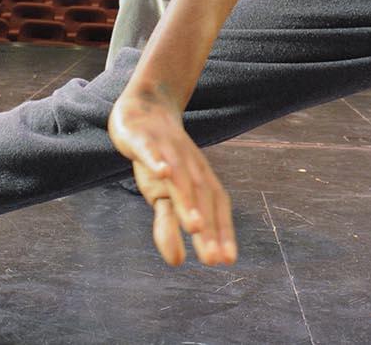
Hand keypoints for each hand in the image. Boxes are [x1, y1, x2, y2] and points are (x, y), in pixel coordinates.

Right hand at [108, 89, 235, 266]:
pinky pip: (152, 149)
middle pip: (201, 197)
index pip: (215, 208)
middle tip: (213, 258)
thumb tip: (178, 262)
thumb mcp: (162, 195)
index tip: (226, 261)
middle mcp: (189, 166)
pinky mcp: (144, 138)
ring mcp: (168, 150)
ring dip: (188, 200)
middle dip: (208, 228)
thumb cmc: (160, 159)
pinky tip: (162, 171)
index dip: (221, 232)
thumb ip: (169, 225)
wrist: (146, 108)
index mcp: (198, 180)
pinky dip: (158, 159)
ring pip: (180, 176)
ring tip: (195, 225)